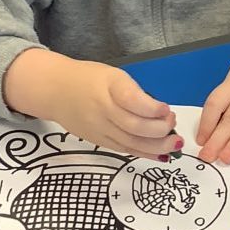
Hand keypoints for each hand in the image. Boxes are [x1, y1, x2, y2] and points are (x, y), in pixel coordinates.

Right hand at [4, 50, 180, 156]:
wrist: (55, 91)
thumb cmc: (88, 79)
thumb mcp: (113, 75)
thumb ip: (134, 93)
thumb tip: (160, 113)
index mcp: (108, 85)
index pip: (131, 99)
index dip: (152, 108)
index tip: (165, 109)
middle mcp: (103, 109)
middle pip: (134, 126)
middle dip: (160, 130)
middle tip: (172, 124)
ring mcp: (99, 128)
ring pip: (131, 143)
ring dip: (157, 146)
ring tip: (174, 143)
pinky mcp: (99, 141)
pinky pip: (124, 150)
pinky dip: (145, 153)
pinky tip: (161, 154)